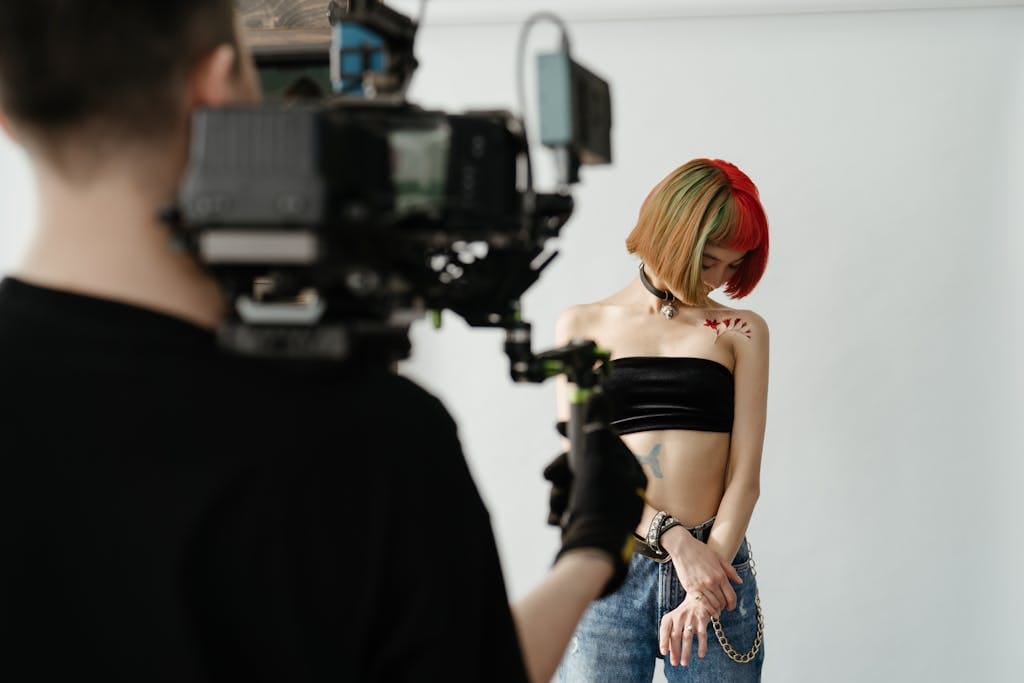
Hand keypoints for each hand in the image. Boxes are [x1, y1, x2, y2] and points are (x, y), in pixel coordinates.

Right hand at [543, 418, 646, 595]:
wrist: (592, 555)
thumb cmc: (597, 507)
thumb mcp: (595, 461)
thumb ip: (595, 429)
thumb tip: (597, 397)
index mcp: (630, 471)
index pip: (603, 440)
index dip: (578, 431)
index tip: (557, 425)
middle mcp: (623, 487)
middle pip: (584, 464)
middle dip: (563, 469)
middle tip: (550, 474)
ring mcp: (608, 506)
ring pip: (574, 485)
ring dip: (560, 492)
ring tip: (557, 506)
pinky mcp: (594, 522)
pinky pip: (572, 504)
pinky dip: (562, 508)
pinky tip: (559, 517)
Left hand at [659, 594, 718, 666]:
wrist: (699, 597)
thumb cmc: (684, 614)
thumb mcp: (674, 620)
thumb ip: (670, 633)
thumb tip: (668, 651)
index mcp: (670, 617)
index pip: (664, 629)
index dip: (663, 641)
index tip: (663, 653)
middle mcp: (679, 617)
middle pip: (675, 636)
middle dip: (675, 651)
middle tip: (674, 663)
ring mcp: (691, 618)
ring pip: (687, 637)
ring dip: (686, 651)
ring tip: (684, 663)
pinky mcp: (702, 620)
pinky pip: (702, 635)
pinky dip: (702, 646)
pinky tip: (701, 655)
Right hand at [661, 527, 741, 612]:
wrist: (683, 547)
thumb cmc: (701, 550)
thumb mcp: (719, 558)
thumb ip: (730, 571)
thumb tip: (740, 582)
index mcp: (720, 575)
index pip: (731, 596)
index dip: (732, 604)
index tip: (731, 607)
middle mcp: (711, 582)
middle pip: (722, 602)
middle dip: (724, 606)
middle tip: (722, 606)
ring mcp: (700, 586)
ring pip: (712, 604)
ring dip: (715, 608)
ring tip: (715, 608)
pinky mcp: (690, 588)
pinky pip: (701, 603)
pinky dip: (706, 608)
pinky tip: (706, 608)